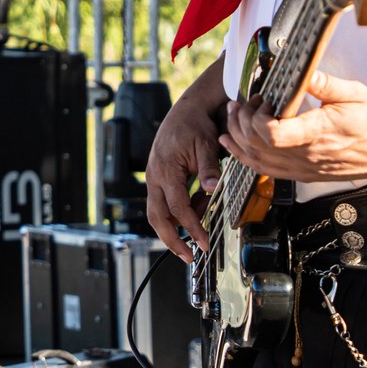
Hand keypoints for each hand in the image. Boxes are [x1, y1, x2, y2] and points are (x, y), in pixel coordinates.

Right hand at [147, 96, 224, 261]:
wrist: (187, 110)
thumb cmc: (195, 125)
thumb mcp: (206, 145)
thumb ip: (208, 169)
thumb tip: (212, 189)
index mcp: (165, 170)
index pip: (177, 208)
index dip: (192, 227)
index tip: (204, 243)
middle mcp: (155, 176)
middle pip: (156, 217)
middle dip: (171, 240)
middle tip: (188, 257)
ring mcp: (154, 178)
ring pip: (158, 212)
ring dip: (178, 224)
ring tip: (202, 220)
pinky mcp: (159, 178)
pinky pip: (164, 202)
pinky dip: (180, 210)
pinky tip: (199, 204)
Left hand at [219, 70, 366, 182]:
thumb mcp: (354, 94)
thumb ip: (324, 83)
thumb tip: (303, 69)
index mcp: (318, 133)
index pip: (273, 134)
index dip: (256, 117)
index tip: (261, 100)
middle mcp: (306, 155)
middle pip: (256, 145)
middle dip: (240, 121)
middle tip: (241, 102)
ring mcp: (302, 168)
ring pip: (256, 160)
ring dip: (237, 138)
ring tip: (233, 116)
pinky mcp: (301, 174)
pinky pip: (265, 171)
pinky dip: (244, 157)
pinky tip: (233, 143)